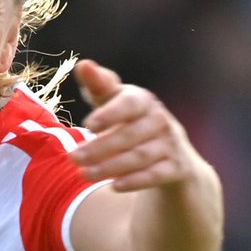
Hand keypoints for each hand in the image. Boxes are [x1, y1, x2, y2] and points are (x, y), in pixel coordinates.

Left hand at [69, 60, 205, 193]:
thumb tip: (83, 64)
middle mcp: (161, 120)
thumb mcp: (118, 103)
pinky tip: (114, 186)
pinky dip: (136, 181)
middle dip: (100, 147)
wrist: (177, 160)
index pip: (130, 103)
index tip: (88, 125)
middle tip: (72, 157)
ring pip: (141, 156)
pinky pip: (157, 175)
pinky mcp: (178, 169)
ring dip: (110, 167)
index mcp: (144, 101)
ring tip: (83, 174)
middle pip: (130, 134)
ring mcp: (172, 145)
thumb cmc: (136, 124)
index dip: (110, 113)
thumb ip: (100, 86)